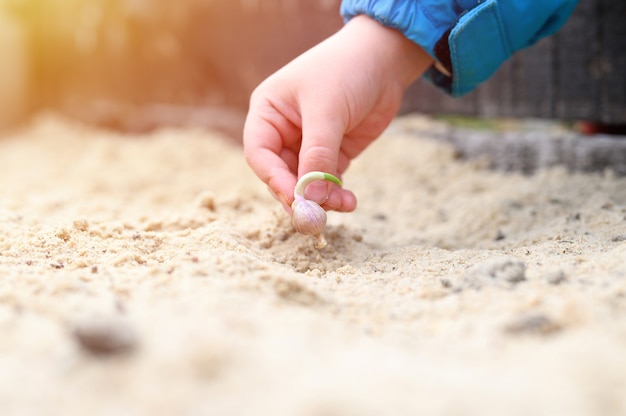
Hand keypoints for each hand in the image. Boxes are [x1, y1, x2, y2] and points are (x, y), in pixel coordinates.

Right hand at [244, 15, 432, 212]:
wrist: (385, 59)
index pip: (260, 154)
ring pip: (305, 183)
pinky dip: (336, 194)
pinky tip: (349, 201)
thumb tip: (311, 198)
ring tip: (343, 204)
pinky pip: (328, 182)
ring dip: (321, 198)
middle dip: (299, 195)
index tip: (295, 199)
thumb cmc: (347, 71)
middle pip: (281, 175)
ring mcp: (308, 145)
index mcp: (268, 113)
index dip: (274, 179)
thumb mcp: (327, 111)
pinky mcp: (333, 154)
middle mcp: (283, 131)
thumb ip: (317, 155)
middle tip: (316, 215)